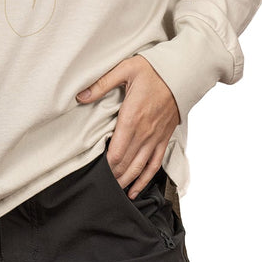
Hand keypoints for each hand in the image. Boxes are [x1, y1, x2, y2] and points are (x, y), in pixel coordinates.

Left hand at [76, 55, 179, 198]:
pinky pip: (154, 165)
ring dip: (126, 181)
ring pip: (138, 168)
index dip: (105, 166)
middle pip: (125, 164)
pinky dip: (144, 180)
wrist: (181, 73)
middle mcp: (144, 132)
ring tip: (114, 192)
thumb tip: (81, 96)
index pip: (116, 152)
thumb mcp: (124, 69)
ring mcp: (155, 138)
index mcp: (132, 117)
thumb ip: (102, 84)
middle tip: (100, 187)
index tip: (94, 173)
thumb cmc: (152, 70)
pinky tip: (135, 190)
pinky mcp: (163, 139)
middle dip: (112, 177)